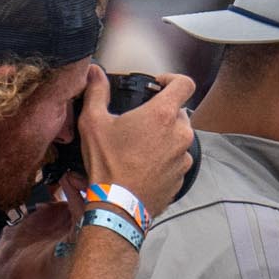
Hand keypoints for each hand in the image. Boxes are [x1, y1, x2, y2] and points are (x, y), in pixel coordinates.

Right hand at [82, 70, 195, 215]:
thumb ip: (97, 92)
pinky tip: (145, 163)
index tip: (158, 85)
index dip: (172, 79)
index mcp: (163, 114)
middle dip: (162, 112)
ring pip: (179, 136)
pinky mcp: (183, 175)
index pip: (185, 83)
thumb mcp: (93, 122)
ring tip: (140, 145)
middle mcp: (180, 133)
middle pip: (179, 111)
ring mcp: (184, 156)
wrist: (118, 205)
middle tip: (140, 120)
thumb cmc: (107, 163)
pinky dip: (165, 156)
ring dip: (164, 135)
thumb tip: (95, 73)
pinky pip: (178, 158)